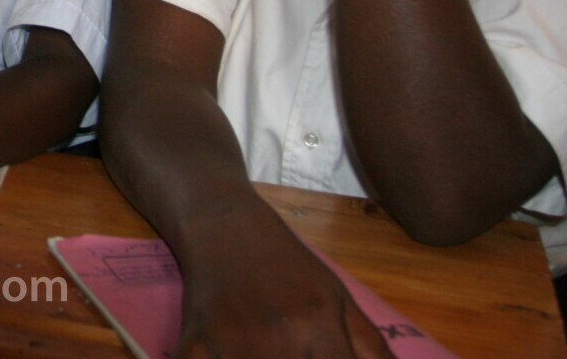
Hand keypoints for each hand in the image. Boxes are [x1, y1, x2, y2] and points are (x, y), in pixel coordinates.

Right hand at [175, 231, 393, 358]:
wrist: (222, 222)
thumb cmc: (287, 264)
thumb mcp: (339, 299)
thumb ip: (373, 351)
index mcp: (321, 330)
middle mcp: (281, 339)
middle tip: (290, 355)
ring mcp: (233, 343)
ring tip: (263, 354)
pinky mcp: (194, 343)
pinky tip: (210, 356)